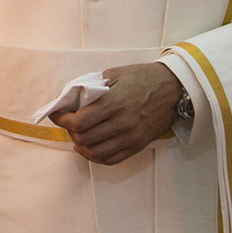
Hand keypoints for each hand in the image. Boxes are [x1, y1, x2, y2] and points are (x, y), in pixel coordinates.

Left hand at [52, 62, 181, 165]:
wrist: (175, 88)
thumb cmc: (144, 77)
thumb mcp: (116, 73)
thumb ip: (94, 85)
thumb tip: (72, 96)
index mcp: (113, 103)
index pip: (78, 121)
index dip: (61, 120)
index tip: (56, 114)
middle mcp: (121, 123)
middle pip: (83, 138)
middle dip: (70, 131)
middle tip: (67, 123)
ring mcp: (130, 137)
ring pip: (95, 152)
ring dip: (81, 146)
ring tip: (77, 137)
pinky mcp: (138, 145)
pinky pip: (111, 159)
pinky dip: (96, 157)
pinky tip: (89, 149)